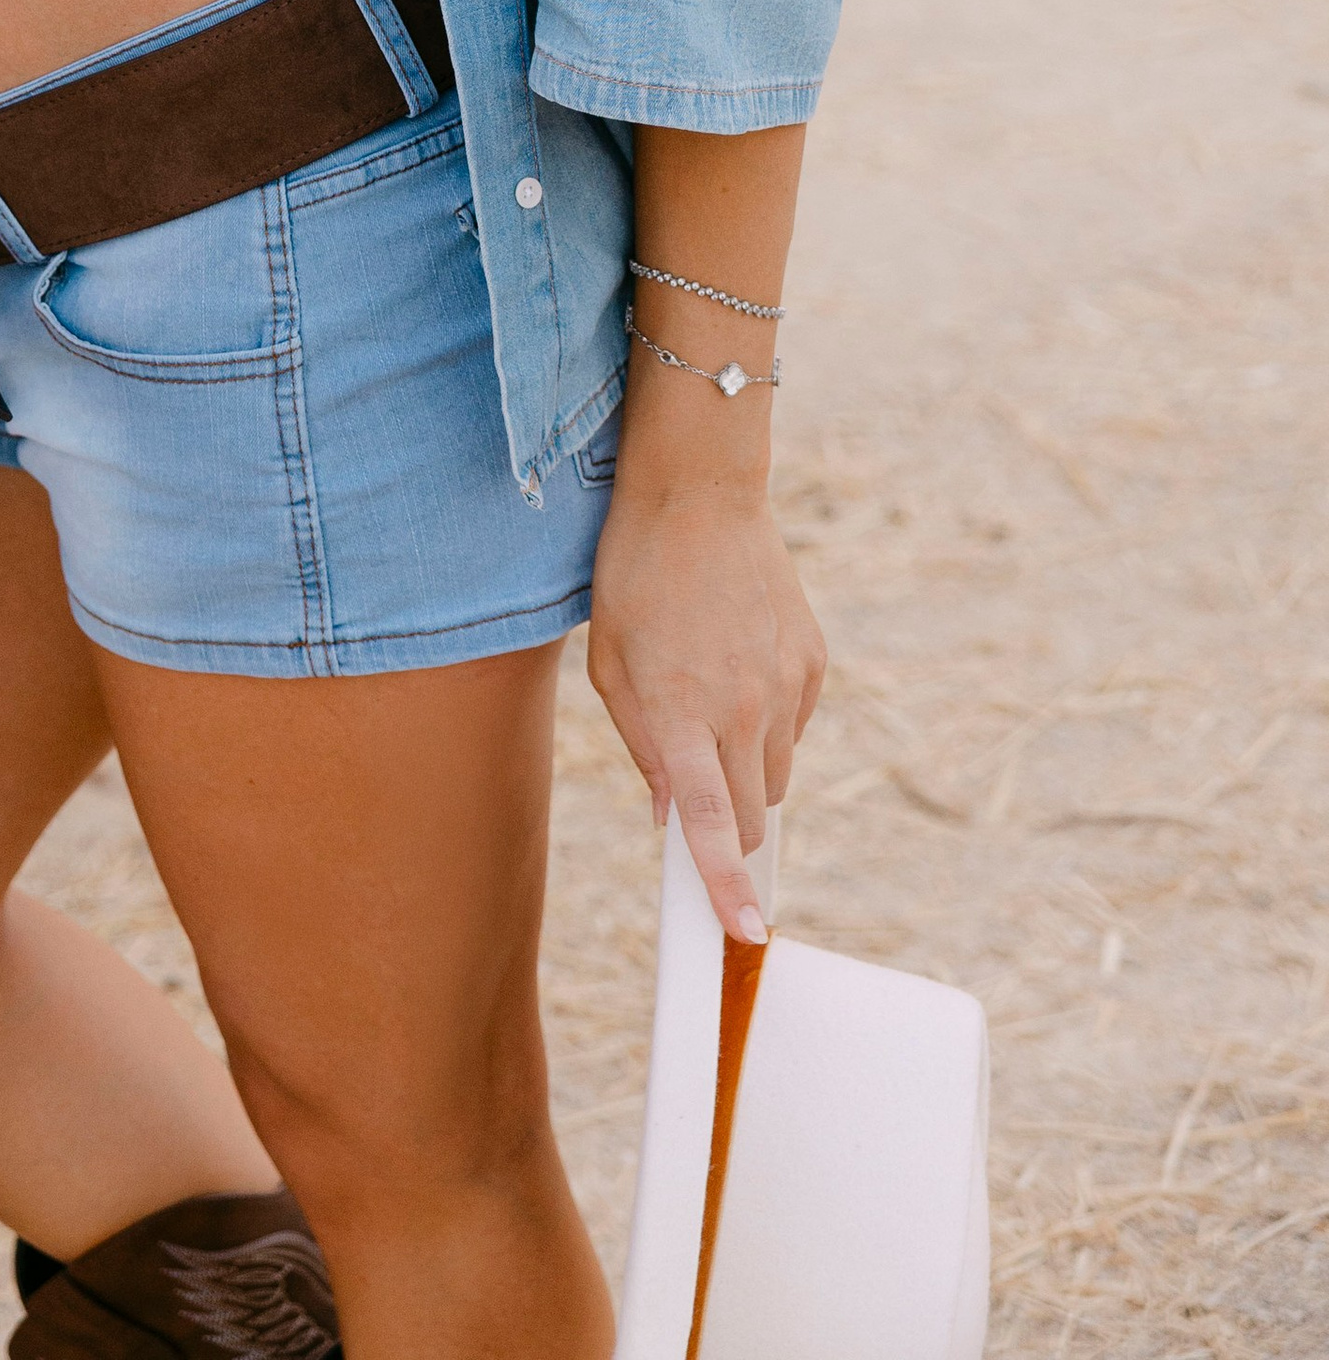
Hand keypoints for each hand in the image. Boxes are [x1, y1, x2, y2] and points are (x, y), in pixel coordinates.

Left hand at [586, 475, 825, 940]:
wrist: (700, 490)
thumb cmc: (636, 574)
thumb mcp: (611, 662)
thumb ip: (643, 746)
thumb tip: (669, 816)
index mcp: (684, 711)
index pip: (709, 823)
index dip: (726, 886)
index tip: (745, 934)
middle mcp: (744, 707)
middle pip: (750, 816)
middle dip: (726, 835)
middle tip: (694, 807)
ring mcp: (787, 684)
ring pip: (775, 776)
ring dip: (743, 775)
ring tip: (704, 709)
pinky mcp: (813, 661)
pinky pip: (794, 726)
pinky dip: (767, 724)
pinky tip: (734, 671)